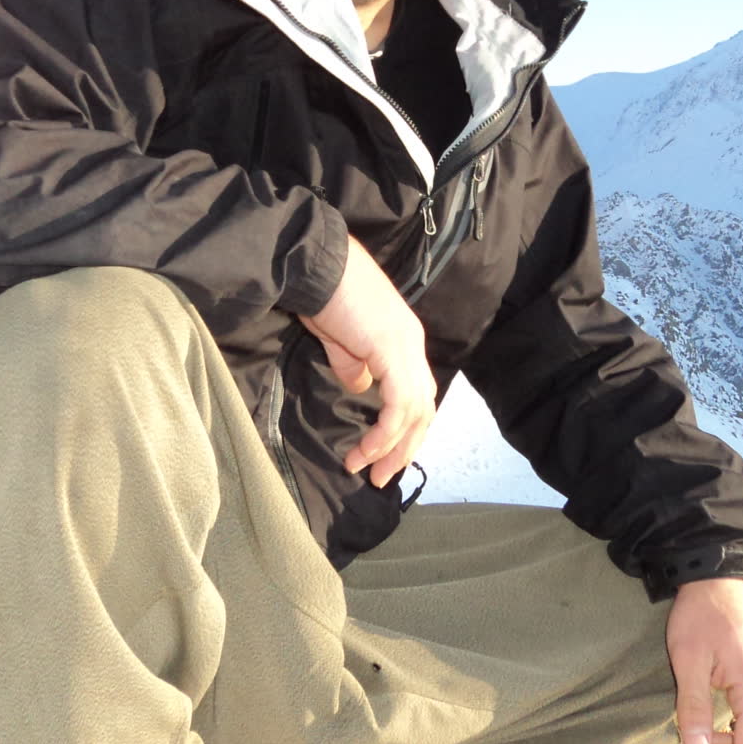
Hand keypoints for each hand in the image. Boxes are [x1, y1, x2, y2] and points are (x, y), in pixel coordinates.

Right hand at [297, 236, 434, 487]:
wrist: (318, 268)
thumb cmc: (325, 296)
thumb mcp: (341, 341)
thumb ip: (353, 368)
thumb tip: (360, 390)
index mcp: (404, 341)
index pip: (417, 393)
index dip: (404, 428)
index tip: (382, 454)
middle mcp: (413, 346)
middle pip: (424, 408)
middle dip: (404, 447)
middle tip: (382, 476)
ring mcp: (407, 348)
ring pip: (415, 412)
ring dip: (393, 448)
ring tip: (370, 471)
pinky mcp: (394, 352)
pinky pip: (398, 405)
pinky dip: (385, 433)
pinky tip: (367, 449)